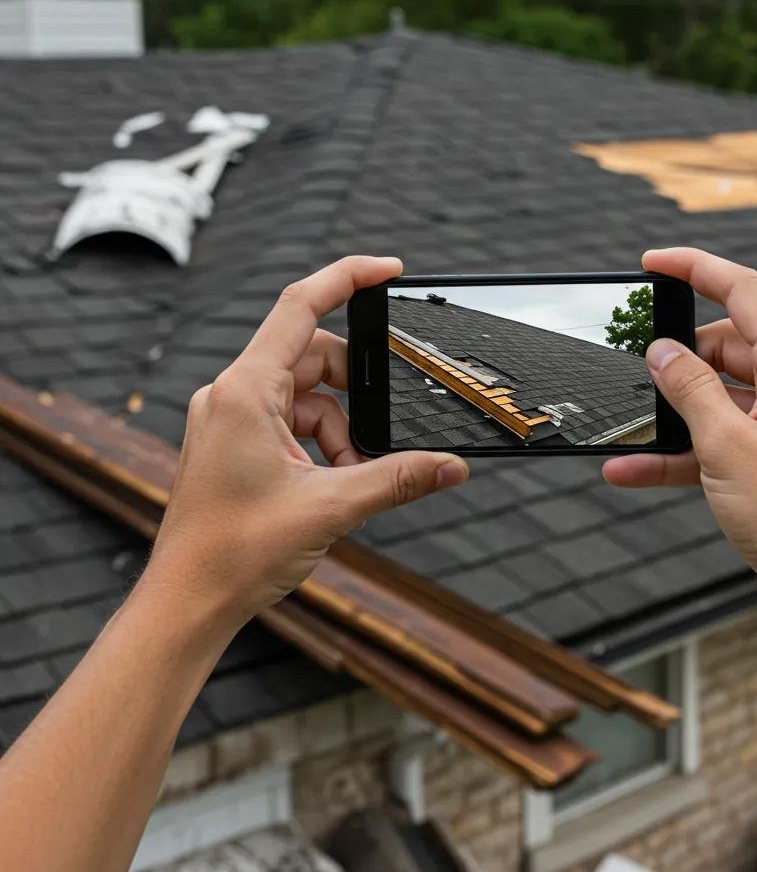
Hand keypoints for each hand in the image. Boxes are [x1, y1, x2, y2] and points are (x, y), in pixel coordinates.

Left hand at [142, 256, 468, 631]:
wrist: (188, 602)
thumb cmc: (235, 553)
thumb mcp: (331, 508)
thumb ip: (398, 479)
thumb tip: (452, 467)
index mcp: (245, 392)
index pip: (301, 307)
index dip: (348, 279)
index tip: (389, 270)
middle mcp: (233, 395)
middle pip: (313, 359)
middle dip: (356, 396)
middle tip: (378, 440)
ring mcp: (231, 418)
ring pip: (307, 396)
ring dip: (341, 430)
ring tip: (348, 479)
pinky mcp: (235, 441)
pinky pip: (292, 422)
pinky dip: (321, 445)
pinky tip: (330, 484)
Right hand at [604, 247, 756, 625]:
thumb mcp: (726, 444)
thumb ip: (689, 388)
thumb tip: (661, 351)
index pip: (743, 291)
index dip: (695, 268)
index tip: (652, 263)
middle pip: (726, 346)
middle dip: (677, 358)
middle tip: (633, 372)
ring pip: (717, 396)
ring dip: (671, 414)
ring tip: (625, 429)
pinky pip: (718, 440)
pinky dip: (680, 452)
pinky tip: (632, 469)